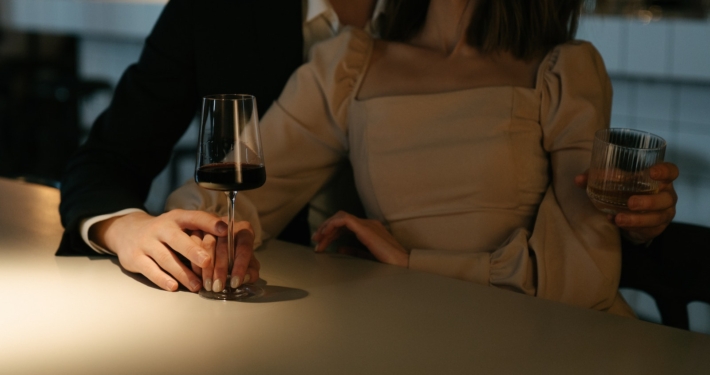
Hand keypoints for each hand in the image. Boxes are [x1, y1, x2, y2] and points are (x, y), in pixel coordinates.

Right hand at [90, 209, 226, 291]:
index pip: (195, 217)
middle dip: (193, 251)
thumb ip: (200, 231)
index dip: (210, 223)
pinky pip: (150, 270)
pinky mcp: (135, 258)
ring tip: (198, 285)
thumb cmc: (163, 232)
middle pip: (177, 239)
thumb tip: (229, 238)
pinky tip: (174, 287)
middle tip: (208, 262)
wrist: (126, 232)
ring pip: (165, 258)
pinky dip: (163, 279)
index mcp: (176, 218)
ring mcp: (146, 243)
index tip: (225, 230)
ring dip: (183, 273)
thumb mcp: (179, 225)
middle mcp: (160, 228)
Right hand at [188, 221, 259, 292]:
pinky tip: (197, 277)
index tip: (235, 282)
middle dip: (220, 269)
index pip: (244, 246)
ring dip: (206, 268)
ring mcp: (211, 226)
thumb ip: (251, 271)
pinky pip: (193, 246)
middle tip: (218, 287)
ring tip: (208, 285)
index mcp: (244, 231)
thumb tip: (245, 277)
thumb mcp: (248, 264)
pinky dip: (195, 264)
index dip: (240, 265)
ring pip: (207, 244)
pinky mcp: (196, 230)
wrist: (225, 248)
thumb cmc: (238, 257)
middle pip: (224, 245)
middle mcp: (228, 225)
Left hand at [312, 211, 408, 266]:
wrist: (402, 264)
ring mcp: (367, 224)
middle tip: (315, 241)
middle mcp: (368, 224)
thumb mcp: (367, 256)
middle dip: (325, 229)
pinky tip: (325, 235)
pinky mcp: (365, 228)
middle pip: (340, 220)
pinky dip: (332, 225)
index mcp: (369, 229)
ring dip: (327, 227)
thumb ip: (354, 251)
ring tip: (318, 238)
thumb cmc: (389, 263)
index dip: (331, 232)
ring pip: (340, 217)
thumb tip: (339, 249)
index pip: (345, 225)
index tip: (320, 243)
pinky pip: (344, 220)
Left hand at [576, 162, 678, 243]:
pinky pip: (649, 229)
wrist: (632, 210)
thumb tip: (579, 179)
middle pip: (666, 198)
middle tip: (630, 203)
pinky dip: (632, 227)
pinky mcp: (657, 227)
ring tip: (618, 218)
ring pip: (657, 217)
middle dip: (649, 202)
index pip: (671, 171)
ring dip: (637, 219)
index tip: (652, 172)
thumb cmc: (627, 188)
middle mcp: (666, 195)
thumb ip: (597, 177)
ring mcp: (664, 212)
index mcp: (659, 178)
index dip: (664, 171)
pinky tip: (618, 223)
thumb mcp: (615, 180)